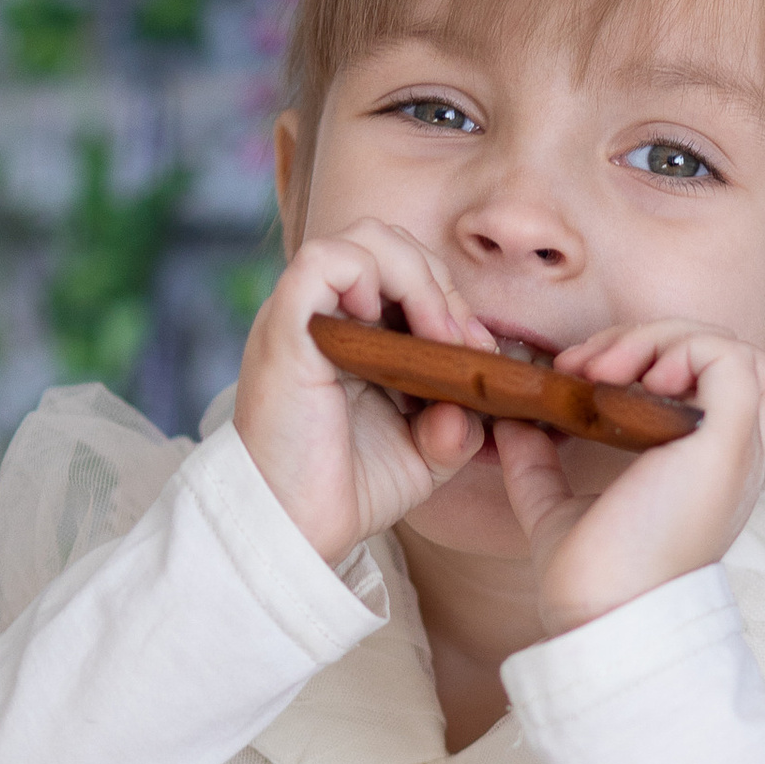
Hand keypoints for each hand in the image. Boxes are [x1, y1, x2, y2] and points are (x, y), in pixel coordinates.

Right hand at [235, 224, 493, 566]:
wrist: (297, 525)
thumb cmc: (349, 488)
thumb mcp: (424, 452)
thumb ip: (458, 421)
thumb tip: (479, 394)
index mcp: (354, 335)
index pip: (408, 273)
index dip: (451, 299)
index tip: (479, 351)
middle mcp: (327, 316)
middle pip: (392, 243)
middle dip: (442, 284)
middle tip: (462, 342)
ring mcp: (303, 316)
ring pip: (364, 238)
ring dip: (416, 276)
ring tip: (435, 333)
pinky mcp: (286, 326)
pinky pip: (323, 260)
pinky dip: (367, 276)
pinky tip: (387, 327)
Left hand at [490, 321, 764, 634]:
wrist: (601, 612)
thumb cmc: (588, 579)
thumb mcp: (555, 508)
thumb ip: (538, 466)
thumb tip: (511, 423)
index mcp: (704, 469)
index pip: (719, 386)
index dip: (660, 359)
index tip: (585, 375)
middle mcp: (733, 457)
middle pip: (725, 357)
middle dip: (649, 340)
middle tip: (584, 365)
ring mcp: (737, 449)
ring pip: (734, 349)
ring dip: (667, 339)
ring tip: (608, 368)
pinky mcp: (729, 442)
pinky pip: (730, 359)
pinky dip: (681, 349)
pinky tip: (634, 377)